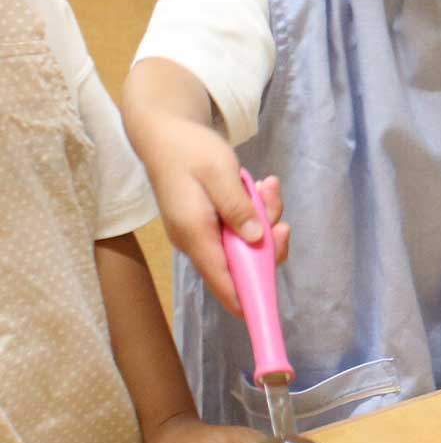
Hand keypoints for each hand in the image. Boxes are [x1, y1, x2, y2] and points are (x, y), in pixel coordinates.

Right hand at [146, 118, 289, 317]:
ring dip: (265, 218)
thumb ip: (237, 207)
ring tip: (267, 185)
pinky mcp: (210, 223)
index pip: (223, 281)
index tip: (267, 311)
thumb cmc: (189, 149)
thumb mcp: (219, 173)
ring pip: (246, 243)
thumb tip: (256, 240)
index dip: (246, 298)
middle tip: (273, 202)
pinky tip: (260, 187)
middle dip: (269, 239)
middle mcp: (197, 241)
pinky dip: (255, 211)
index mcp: (195, 234)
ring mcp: (203, 233)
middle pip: (243, 263)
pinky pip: (241, 228)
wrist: (164, 131)